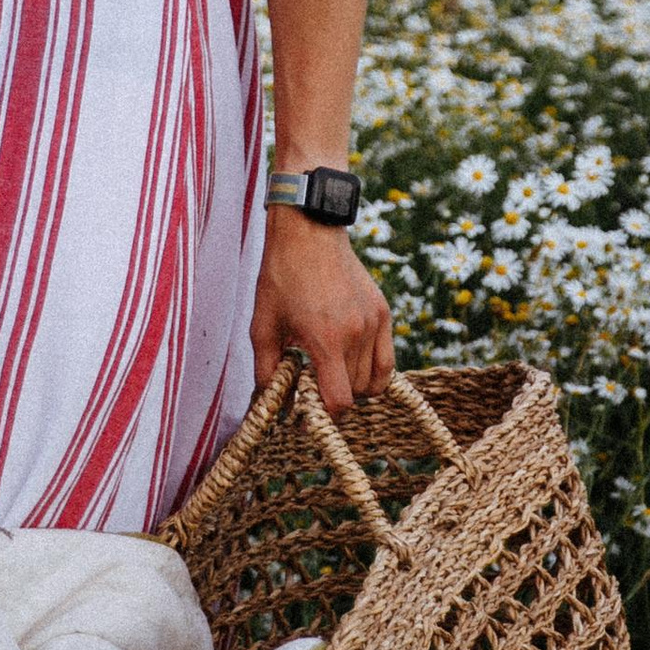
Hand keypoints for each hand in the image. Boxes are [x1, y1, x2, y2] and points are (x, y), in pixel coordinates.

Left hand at [250, 209, 393, 422]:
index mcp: (326, 339)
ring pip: (373, 381)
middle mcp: (357, 333)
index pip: (339, 402)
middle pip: (355, 393)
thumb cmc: (281, 277)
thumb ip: (266, 370)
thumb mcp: (262, 326)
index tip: (307, 415)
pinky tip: (350, 365)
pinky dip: (372, 373)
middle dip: (333, 398)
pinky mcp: (383, 312)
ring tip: (330, 374)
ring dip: (352, 387)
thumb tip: (271, 404)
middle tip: (311, 387)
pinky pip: (387, 360)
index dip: (323, 418)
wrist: (308, 231)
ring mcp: (374, 322)